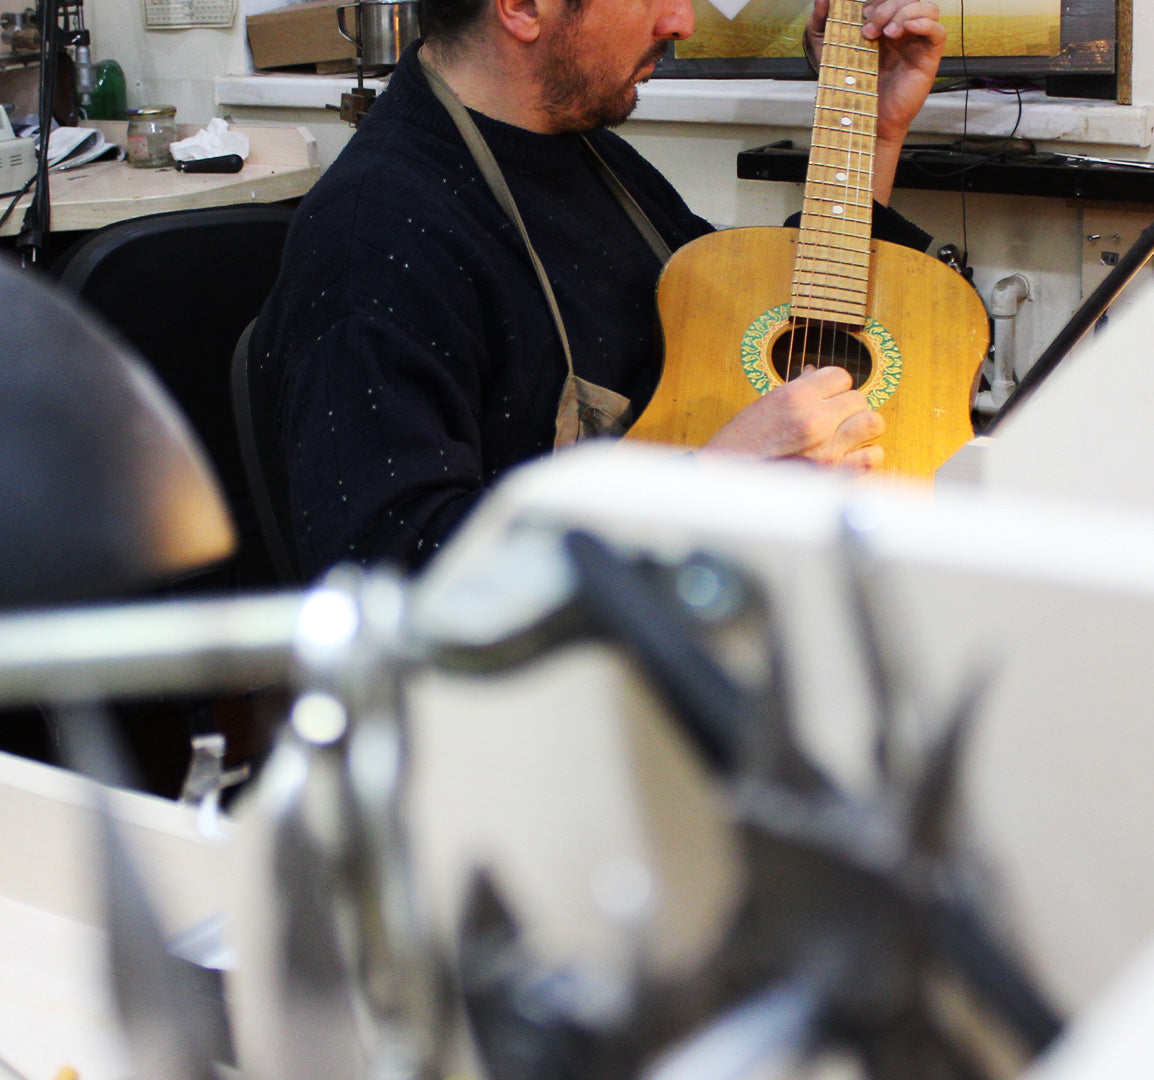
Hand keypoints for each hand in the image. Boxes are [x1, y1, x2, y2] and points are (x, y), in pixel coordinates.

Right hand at [703, 366, 884, 471]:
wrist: (729, 485)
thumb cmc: (738, 447)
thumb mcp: (763, 408)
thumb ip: (795, 391)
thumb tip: (815, 375)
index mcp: (795, 398)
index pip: (840, 375)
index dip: (835, 385)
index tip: (829, 395)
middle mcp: (815, 420)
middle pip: (859, 398)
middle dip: (848, 406)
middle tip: (836, 416)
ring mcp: (828, 449)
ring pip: (872, 422)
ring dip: (863, 427)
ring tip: (849, 433)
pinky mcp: (835, 476)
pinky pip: (873, 456)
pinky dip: (868, 454)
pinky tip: (853, 455)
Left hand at [804, 0, 945, 200]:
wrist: (861, 119)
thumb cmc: (847, 87)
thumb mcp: (826, 52)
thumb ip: (820, 24)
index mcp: (882, 24)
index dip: (878, 0)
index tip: (861, 14)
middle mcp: (901, 30)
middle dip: (885, 9)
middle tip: (868, 32)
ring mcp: (916, 43)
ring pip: (926, 6)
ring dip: (905, 12)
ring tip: (887, 33)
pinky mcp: (927, 58)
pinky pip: (938, 31)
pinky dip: (925, 23)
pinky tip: (905, 29)